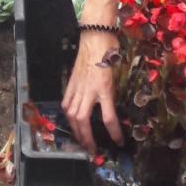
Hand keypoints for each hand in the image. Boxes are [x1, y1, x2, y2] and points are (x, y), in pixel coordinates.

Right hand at [62, 33, 122, 152]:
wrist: (95, 36)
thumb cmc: (110, 51)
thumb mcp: (116, 74)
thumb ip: (112, 92)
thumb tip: (111, 108)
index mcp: (104, 88)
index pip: (109, 117)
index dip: (114, 133)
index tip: (119, 142)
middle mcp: (89, 90)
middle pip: (83, 120)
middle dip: (86, 138)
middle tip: (92, 149)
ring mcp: (77, 86)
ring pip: (72, 114)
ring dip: (76, 130)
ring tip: (81, 140)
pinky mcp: (71, 83)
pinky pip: (66, 103)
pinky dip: (68, 115)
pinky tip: (71, 121)